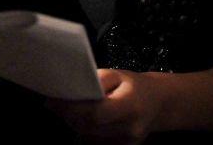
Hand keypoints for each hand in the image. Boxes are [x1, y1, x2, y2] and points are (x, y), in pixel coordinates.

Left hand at [46, 69, 162, 143]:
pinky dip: (84, 131)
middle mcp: (129, 128)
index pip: (96, 112)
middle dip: (68, 115)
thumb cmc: (134, 86)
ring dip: (74, 123)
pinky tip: (84, 119)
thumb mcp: (117, 74)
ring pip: (88, 137)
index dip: (72, 108)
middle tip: (56, 103)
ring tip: (70, 109)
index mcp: (130, 105)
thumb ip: (95, 81)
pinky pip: (94, 142)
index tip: (54, 100)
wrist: (158, 104)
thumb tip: (70, 88)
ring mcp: (126, 143)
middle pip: (88, 127)